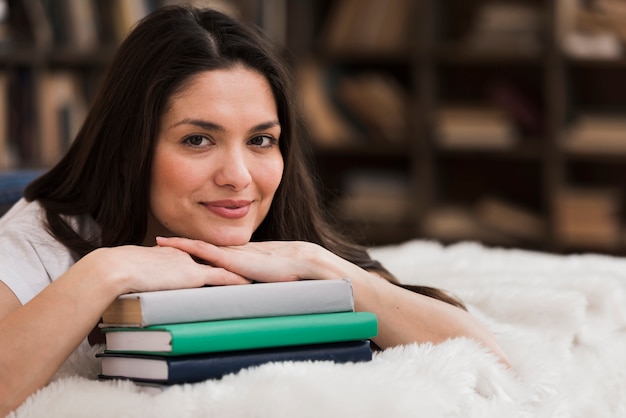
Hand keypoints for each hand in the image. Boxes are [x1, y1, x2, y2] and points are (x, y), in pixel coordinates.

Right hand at [86, 244, 251, 293]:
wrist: (117, 268)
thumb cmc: (118, 273)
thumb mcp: (136, 274)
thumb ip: (146, 278)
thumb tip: (143, 286)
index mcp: (173, 255)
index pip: (198, 260)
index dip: (212, 263)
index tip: (225, 266)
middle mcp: (185, 256)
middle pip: (214, 261)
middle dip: (232, 265)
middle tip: (249, 269)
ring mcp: (190, 264)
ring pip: (221, 267)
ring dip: (238, 272)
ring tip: (256, 275)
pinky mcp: (192, 275)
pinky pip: (221, 278)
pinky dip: (235, 281)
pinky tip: (248, 284)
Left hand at [155, 237, 349, 282]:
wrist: (309, 267)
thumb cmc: (298, 275)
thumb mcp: (273, 276)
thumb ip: (261, 279)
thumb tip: (256, 291)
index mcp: (246, 257)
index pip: (217, 252)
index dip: (199, 249)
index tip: (182, 249)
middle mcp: (238, 253)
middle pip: (205, 247)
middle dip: (184, 246)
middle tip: (160, 243)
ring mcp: (236, 255)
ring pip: (201, 247)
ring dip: (180, 245)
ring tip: (159, 242)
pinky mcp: (235, 259)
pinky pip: (205, 251)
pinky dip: (188, 246)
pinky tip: (171, 245)